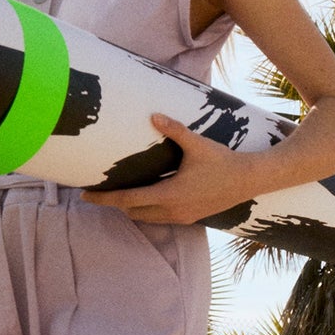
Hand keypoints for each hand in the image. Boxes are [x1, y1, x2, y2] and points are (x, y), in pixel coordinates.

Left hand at [85, 115, 258, 224]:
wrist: (250, 180)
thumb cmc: (223, 161)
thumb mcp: (197, 144)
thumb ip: (174, 130)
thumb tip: (154, 116)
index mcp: (169, 193)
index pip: (128, 199)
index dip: (104, 198)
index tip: (85, 195)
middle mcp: (173, 209)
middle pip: (133, 212)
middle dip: (116, 203)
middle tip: (101, 191)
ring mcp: (183, 216)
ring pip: (147, 218)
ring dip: (133, 208)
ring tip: (123, 194)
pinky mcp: (192, 217)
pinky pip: (162, 218)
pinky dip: (149, 211)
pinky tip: (150, 197)